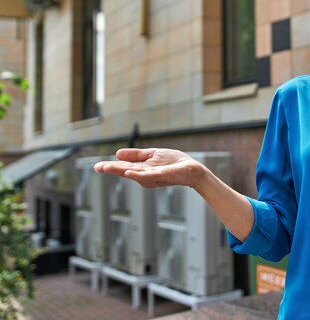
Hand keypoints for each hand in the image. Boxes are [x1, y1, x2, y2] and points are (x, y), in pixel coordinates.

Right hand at [93, 148, 207, 188]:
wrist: (191, 169)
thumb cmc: (174, 163)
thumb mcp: (152, 155)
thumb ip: (136, 155)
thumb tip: (117, 153)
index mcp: (142, 169)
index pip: (123, 167)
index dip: (111, 167)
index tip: (97, 166)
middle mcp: (145, 175)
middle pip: (126, 171)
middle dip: (112, 169)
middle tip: (98, 167)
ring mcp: (153, 176)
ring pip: (134, 173)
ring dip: (122, 170)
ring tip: (108, 167)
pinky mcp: (162, 175)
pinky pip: (149, 175)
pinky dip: (139, 174)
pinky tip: (130, 172)